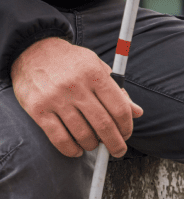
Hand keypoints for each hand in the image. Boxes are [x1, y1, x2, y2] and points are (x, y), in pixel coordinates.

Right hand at [10, 37, 142, 157]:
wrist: (30, 48)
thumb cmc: (71, 63)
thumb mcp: (97, 68)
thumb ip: (118, 91)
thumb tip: (138, 112)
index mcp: (94, 74)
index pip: (120, 110)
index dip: (127, 128)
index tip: (126, 135)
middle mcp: (75, 86)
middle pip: (104, 126)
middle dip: (115, 144)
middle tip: (118, 150)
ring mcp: (55, 98)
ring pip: (83, 135)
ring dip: (93, 146)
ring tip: (94, 144)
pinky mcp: (37, 109)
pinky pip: (59, 139)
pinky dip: (72, 150)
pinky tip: (77, 149)